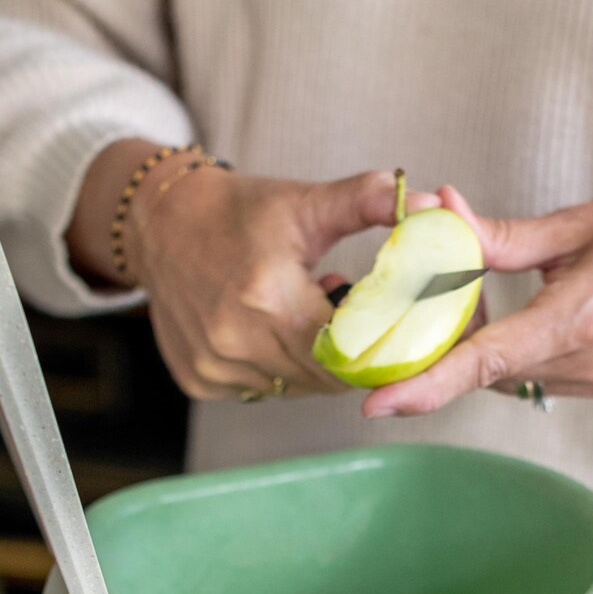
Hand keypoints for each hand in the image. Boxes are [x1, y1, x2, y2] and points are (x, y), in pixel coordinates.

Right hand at [68, 141, 435, 398]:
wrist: (159, 223)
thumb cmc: (239, 213)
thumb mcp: (307, 203)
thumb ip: (371, 203)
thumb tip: (433, 206)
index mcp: (270, 297)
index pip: (348, 351)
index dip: (376, 348)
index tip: (392, 336)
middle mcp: (237, 340)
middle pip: (324, 377)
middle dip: (349, 356)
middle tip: (351, 320)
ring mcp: (215, 365)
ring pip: (294, 388)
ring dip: (312, 364)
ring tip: (306, 316)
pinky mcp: (199, 380)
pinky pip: (261, 390)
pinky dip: (277, 370)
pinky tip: (270, 331)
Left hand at [364, 182, 592, 416]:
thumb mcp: (579, 222)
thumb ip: (501, 236)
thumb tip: (440, 214)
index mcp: (579, 318)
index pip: (484, 361)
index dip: (425, 385)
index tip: (377, 404)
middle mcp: (586, 361)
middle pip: (486, 370)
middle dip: (442, 346)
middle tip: (414, 306)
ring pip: (507, 375)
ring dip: (476, 347)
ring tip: (468, 299)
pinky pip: (533, 375)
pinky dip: (507, 353)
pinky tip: (507, 317)